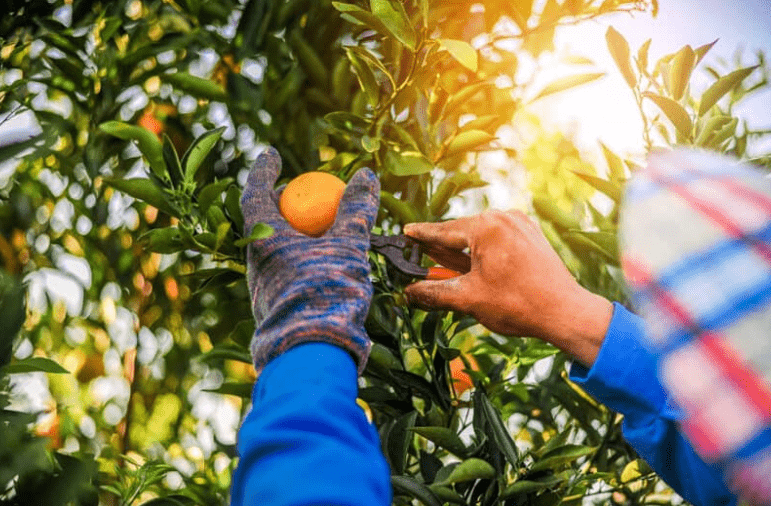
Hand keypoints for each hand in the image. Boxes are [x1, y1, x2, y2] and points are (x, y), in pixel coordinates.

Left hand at [240, 148, 379, 374]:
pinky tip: (326, 265)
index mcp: (263, 239)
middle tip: (301, 194)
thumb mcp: (347, 245)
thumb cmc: (326, 291)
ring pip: (275, 247)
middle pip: (264, 220)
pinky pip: (286, 269)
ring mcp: (263, 285)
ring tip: (321, 230)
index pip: (256, 192)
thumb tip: (365, 175)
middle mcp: (255, 261)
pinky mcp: (276, 305)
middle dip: (281, 204)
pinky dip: (303, 257)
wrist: (312, 351)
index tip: (272, 153)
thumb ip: (356, 211)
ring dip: (295, 233)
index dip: (264, 170)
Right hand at [403, 210, 612, 366]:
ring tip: (451, 273)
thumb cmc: (518, 304)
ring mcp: (520, 224)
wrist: (565, 312)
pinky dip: (483, 253)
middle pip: (461, 233)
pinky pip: (497, 240)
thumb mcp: (468, 298)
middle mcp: (504, 217)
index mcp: (486, 226)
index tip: (405, 233)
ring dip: (464, 255)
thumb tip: (408, 293)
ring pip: (479, 237)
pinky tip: (476, 271)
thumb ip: (433, 292)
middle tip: (423, 261)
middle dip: (443, 251)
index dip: (421, 236)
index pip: (443, 231)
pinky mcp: (531, 235)